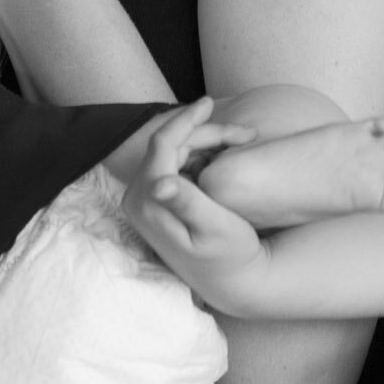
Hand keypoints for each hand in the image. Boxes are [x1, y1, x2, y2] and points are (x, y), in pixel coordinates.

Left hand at [123, 98, 267, 309]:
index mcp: (148, 202)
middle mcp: (138, 199)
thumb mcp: (214, 228)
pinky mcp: (156, 202)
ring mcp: (145, 200)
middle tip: (245, 133)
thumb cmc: (230, 256)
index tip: (210, 101)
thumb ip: (187, 202)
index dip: (187, 119)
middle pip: (170, 146)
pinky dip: (199, 155)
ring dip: (205, 142)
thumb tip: (158, 183)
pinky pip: (175, 165)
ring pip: (174, 153)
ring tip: (241, 141)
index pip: (163, 144)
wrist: (231, 282)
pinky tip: (223, 155)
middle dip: (206, 133)